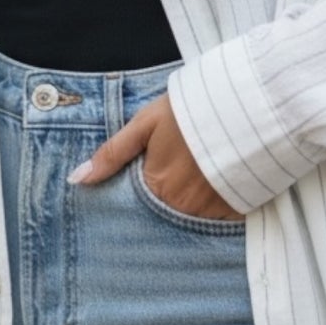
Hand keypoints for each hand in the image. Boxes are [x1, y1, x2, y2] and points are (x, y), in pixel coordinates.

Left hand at [68, 90, 243, 219]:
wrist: (248, 106)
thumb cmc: (191, 110)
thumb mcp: (146, 124)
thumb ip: (112, 154)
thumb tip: (77, 180)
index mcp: (155, 187)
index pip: (137, 203)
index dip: (140, 190)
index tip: (149, 175)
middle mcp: (180, 208)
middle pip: (164, 212)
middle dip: (165, 198)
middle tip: (177, 174)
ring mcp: (210, 214)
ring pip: (190, 216)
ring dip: (189, 202)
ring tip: (197, 176)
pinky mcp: (237, 212)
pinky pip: (218, 218)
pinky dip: (215, 205)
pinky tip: (217, 184)